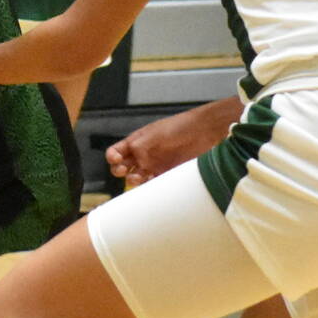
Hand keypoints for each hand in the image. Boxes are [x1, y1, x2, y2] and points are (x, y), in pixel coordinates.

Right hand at [105, 97, 242, 187]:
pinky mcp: (168, 175)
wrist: (204, 132)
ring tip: (139, 178)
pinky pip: (153, 186)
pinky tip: (149, 186)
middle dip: (119, 171)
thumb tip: (128, 165)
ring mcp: (155, 166)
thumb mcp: (152, 135)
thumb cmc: (178, 128)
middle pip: (123, 168)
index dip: (113, 157)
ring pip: (136, 178)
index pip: (117, 152)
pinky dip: (148, 189)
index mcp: (137, 141)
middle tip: (124, 171)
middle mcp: (144, 155)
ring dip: (133, 181)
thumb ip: (137, 149)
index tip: (116, 160)